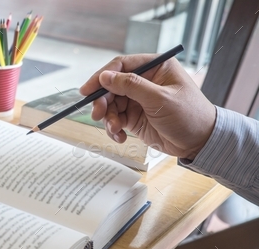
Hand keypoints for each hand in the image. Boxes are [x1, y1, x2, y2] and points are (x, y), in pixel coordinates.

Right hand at [79, 54, 216, 159]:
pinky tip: (120, 136)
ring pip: (111, 104)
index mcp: (156, 67)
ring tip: (115, 129)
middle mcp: (145, 81)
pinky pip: (115, 119)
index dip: (102, 76)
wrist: (200, 143)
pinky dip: (113, 128)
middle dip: (103, 101)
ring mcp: (139, 99)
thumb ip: (131, 85)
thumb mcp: (160, 98)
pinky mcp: (135, 116)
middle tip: (97, 115)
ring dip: (108, 118)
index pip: (121, 65)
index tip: (87, 90)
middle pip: (112, 86)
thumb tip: (105, 76)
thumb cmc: (190, 116)